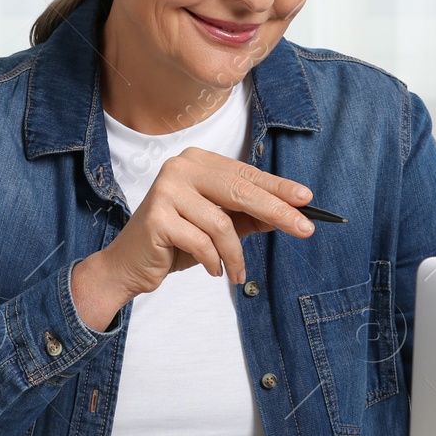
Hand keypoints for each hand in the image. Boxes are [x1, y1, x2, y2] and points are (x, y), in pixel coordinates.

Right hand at [70, 147, 315, 330]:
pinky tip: (214, 271)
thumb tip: (292, 213)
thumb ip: (250, 217)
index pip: (246, 174)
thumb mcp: (219, 227)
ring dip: (236, 254)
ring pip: (221, 223)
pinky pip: (202, 242)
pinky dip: (214, 261)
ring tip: (238, 273)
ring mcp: (166, 190)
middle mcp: (180, 168)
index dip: (278, 188)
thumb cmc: (176, 242)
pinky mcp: (156, 217)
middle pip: (240, 190)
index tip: (306, 200)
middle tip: (304, 229)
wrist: (128, 265)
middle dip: (276, 212)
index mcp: (196, 162)